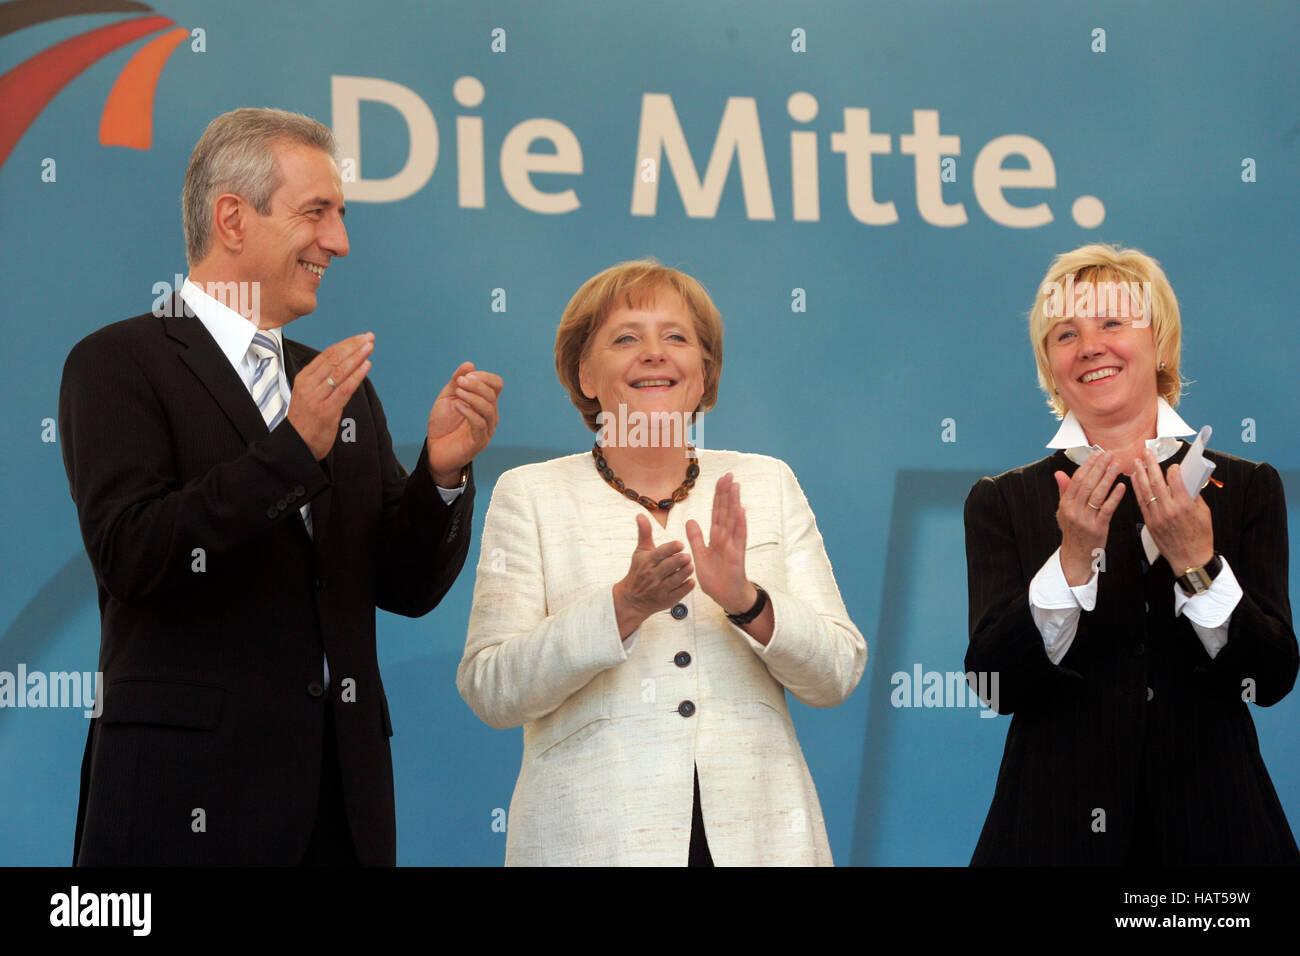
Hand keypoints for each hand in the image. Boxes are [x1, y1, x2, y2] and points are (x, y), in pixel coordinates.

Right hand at [286, 333, 373, 459]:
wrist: (296, 445)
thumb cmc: (306, 420)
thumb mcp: (309, 394)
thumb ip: (323, 380)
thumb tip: (344, 365)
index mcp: (304, 378)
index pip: (327, 355)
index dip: (345, 344)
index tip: (360, 338)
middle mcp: (309, 385)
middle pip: (334, 359)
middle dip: (353, 346)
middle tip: (368, 337)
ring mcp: (317, 397)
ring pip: (339, 371)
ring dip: (357, 357)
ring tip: (369, 347)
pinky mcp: (326, 411)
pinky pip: (344, 389)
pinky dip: (356, 376)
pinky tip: (366, 366)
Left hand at [427, 362, 502, 484]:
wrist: (435, 450)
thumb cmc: (443, 424)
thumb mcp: (448, 397)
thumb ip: (457, 381)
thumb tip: (469, 364)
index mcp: (485, 403)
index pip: (496, 384)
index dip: (484, 377)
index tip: (466, 375)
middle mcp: (489, 415)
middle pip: (492, 395)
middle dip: (476, 385)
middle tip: (459, 383)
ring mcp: (486, 430)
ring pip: (489, 409)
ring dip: (473, 397)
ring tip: (458, 393)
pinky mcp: (478, 442)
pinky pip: (480, 424)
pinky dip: (469, 412)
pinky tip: (458, 406)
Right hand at [612, 514, 693, 637]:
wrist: (632, 599)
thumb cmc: (639, 571)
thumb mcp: (640, 552)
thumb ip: (644, 533)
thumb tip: (641, 514)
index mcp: (647, 561)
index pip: (661, 553)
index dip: (672, 548)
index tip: (680, 544)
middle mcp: (653, 575)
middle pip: (671, 565)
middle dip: (682, 559)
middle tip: (688, 556)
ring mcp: (660, 589)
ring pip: (677, 578)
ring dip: (686, 572)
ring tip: (690, 566)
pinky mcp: (667, 600)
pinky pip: (680, 592)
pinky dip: (687, 586)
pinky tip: (690, 580)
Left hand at [685, 473, 755, 613]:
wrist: (726, 597)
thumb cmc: (715, 578)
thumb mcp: (699, 556)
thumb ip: (696, 538)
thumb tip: (690, 521)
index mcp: (716, 537)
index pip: (716, 512)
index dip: (718, 497)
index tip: (720, 480)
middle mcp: (726, 538)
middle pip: (726, 511)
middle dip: (727, 493)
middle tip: (729, 475)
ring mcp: (733, 545)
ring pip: (733, 520)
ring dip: (734, 503)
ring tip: (736, 486)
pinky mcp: (737, 555)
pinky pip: (739, 537)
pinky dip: (740, 524)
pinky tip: (741, 510)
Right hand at [1053, 450, 1125, 585]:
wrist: (1076, 554)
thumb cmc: (1073, 531)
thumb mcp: (1063, 511)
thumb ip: (1064, 491)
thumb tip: (1059, 474)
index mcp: (1065, 504)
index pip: (1076, 480)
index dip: (1087, 465)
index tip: (1096, 454)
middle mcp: (1073, 510)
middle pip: (1087, 484)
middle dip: (1099, 468)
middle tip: (1109, 455)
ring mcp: (1085, 519)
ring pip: (1097, 494)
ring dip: (1108, 478)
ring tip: (1116, 466)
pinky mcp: (1098, 527)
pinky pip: (1107, 509)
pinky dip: (1114, 497)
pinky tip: (1121, 487)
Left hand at [1132, 447, 1213, 572]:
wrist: (1190, 559)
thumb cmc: (1200, 536)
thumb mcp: (1204, 513)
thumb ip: (1194, 496)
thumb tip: (1187, 480)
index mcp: (1186, 505)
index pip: (1175, 479)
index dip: (1173, 469)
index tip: (1172, 464)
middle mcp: (1170, 509)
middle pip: (1157, 481)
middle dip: (1151, 464)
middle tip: (1147, 452)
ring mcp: (1158, 516)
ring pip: (1146, 491)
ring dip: (1140, 474)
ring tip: (1137, 462)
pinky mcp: (1150, 522)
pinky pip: (1141, 502)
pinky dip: (1137, 489)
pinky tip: (1134, 479)